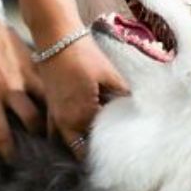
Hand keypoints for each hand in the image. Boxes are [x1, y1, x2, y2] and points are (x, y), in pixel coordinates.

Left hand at [0, 9, 43, 159]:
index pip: (2, 134)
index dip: (8, 151)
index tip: (12, 160)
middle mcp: (10, 89)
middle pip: (33, 121)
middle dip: (39, 135)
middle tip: (42, 144)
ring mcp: (25, 74)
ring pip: (48, 100)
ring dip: (51, 114)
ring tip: (55, 123)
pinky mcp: (33, 60)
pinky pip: (48, 81)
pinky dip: (52, 92)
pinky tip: (57, 99)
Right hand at [38, 35, 127, 156]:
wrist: (56, 39)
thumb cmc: (84, 55)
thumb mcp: (110, 76)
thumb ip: (124, 96)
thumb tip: (140, 109)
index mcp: (81, 116)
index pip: (97, 143)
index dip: (110, 148)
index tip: (122, 151)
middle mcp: (65, 123)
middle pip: (79, 150)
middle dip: (93, 152)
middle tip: (110, 152)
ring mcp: (54, 117)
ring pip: (65, 143)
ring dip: (77, 145)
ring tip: (93, 145)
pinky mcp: (50, 108)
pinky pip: (54, 132)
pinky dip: (64, 136)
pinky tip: (76, 133)